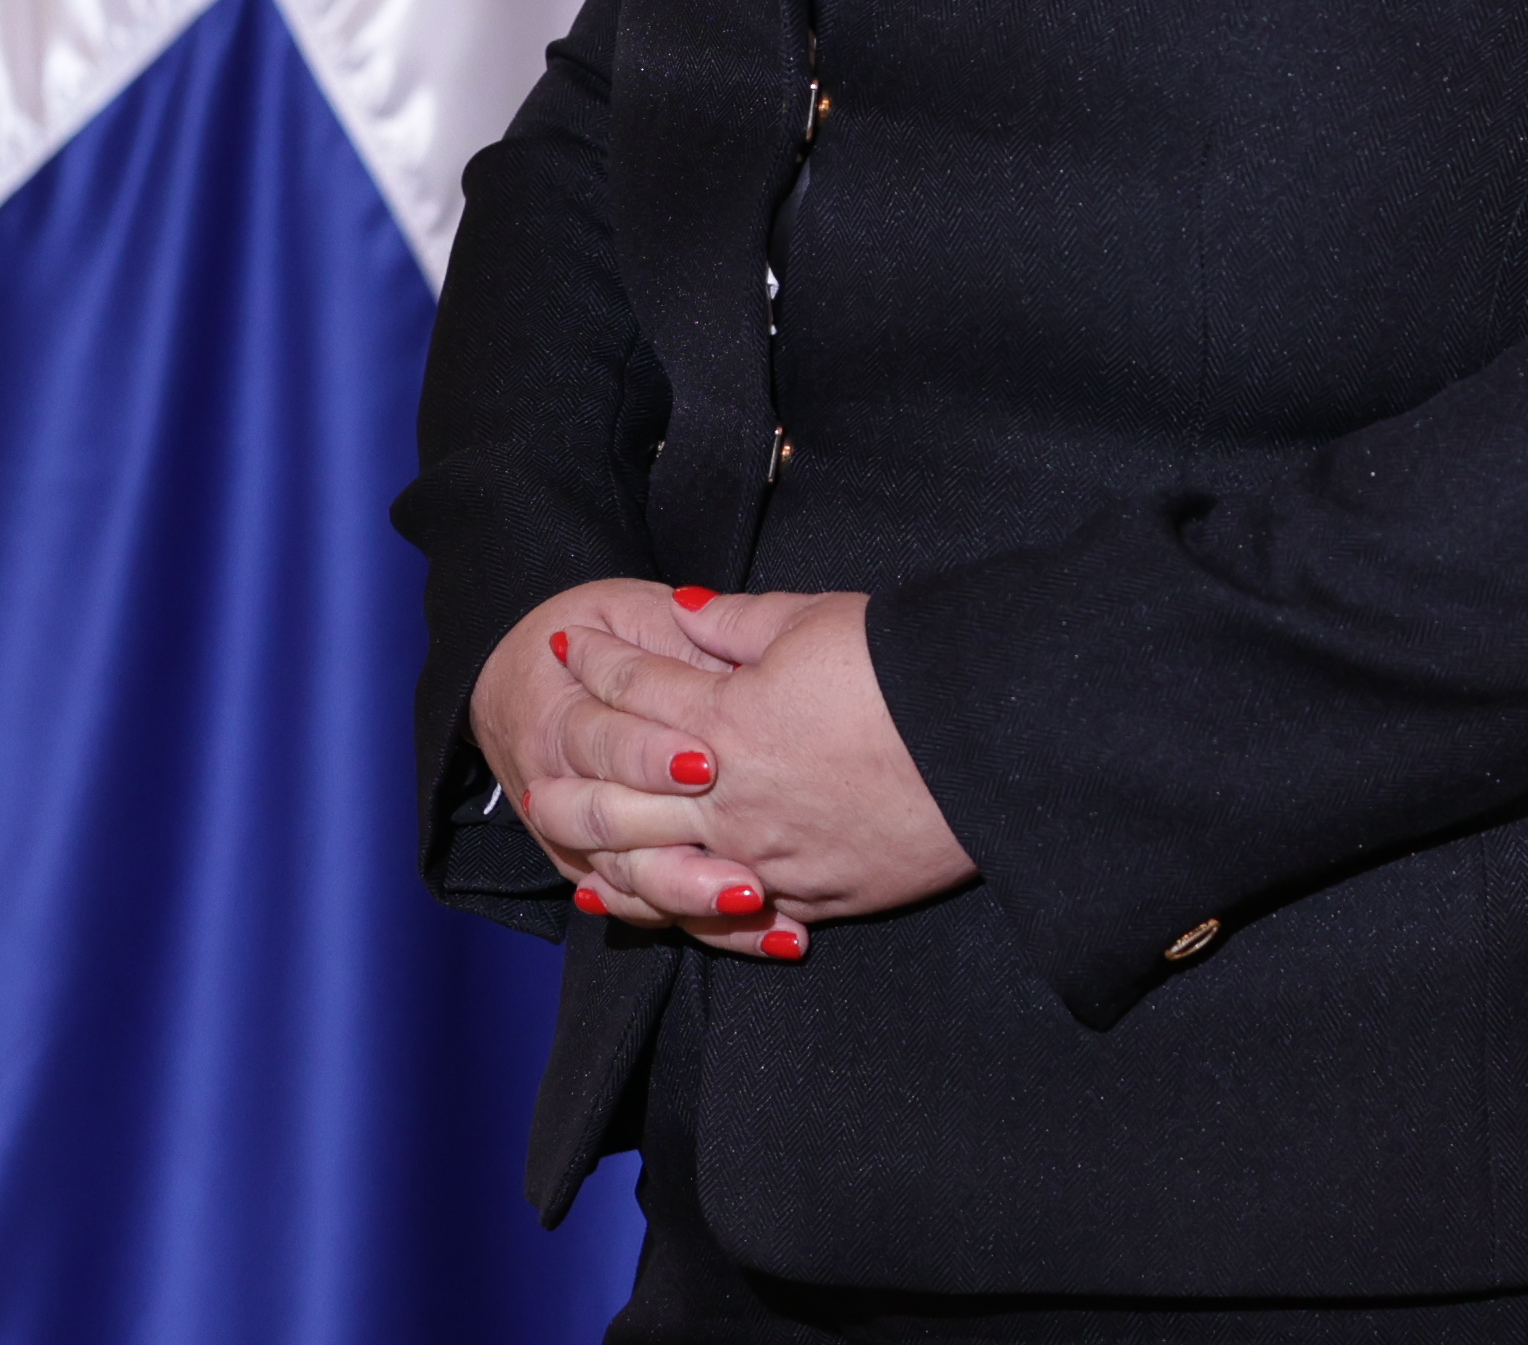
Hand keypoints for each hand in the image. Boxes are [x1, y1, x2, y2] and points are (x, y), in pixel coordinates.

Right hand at [465, 581, 801, 957]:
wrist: (524, 679)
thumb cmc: (597, 636)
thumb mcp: (629, 613)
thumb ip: (677, 634)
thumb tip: (735, 647)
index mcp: (562, 714)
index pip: (602, 742)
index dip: (648, 756)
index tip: (706, 766)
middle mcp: (560, 786)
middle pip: (607, 828)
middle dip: (673, 852)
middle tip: (741, 869)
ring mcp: (580, 839)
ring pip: (627, 882)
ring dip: (691, 898)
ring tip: (753, 902)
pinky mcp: (603, 872)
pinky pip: (649, 909)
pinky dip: (704, 925)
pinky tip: (768, 934)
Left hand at [539, 590, 977, 943]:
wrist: (990, 743)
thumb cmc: (904, 671)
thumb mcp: (815, 621)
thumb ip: (738, 623)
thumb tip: (685, 611)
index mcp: (727, 720)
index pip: (636, 688)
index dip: (596, 661)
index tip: (566, 645)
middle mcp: (733, 798)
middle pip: (622, 793)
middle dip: (575, 771)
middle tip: (537, 764)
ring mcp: (770, 856)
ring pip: (659, 866)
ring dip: (605, 850)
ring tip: (572, 835)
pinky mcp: (814, 896)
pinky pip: (728, 916)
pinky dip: (680, 907)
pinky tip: (652, 901)